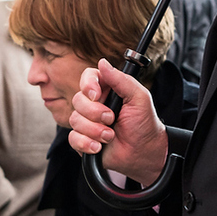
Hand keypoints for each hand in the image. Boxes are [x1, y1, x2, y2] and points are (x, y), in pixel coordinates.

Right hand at [68, 59, 168, 184]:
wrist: (144, 153)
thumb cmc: (144, 124)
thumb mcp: (139, 97)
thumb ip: (121, 79)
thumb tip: (103, 62)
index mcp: (106, 90)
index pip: (88, 77)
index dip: (88, 85)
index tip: (96, 95)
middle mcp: (94, 104)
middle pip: (78, 100)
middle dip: (95, 113)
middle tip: (112, 119)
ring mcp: (87, 122)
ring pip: (74, 120)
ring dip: (94, 130)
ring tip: (110, 136)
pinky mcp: (82, 139)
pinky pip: (73, 138)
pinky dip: (86, 143)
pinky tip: (99, 146)